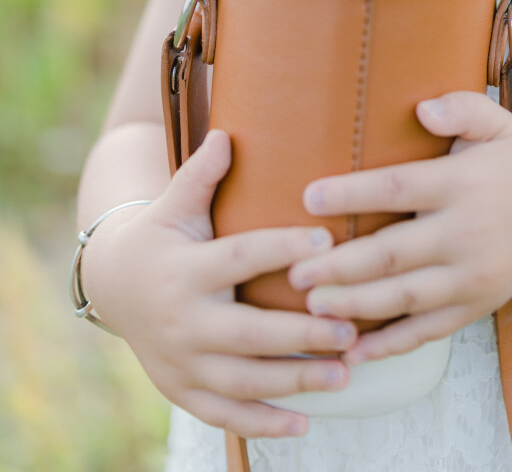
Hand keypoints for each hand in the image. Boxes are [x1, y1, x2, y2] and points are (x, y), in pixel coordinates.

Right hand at [81, 130, 359, 437]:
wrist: (114, 283)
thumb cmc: (162, 233)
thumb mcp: (174, 202)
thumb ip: (201, 174)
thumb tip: (227, 134)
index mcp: (185, 270)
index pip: (238, 257)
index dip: (280, 248)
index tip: (324, 240)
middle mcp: (182, 321)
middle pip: (246, 333)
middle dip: (300, 335)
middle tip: (350, 329)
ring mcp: (182, 363)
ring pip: (242, 381)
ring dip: (294, 382)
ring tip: (344, 374)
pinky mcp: (184, 390)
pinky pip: (225, 415)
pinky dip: (264, 423)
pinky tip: (305, 423)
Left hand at [289, 92, 511, 365]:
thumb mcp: (498, 123)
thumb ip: (462, 107)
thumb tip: (422, 110)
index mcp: (464, 183)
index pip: (400, 188)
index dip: (353, 193)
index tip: (308, 197)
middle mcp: (467, 233)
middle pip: (394, 252)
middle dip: (341, 265)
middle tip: (294, 269)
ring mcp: (471, 277)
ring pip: (405, 297)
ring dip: (355, 305)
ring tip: (311, 308)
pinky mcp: (474, 308)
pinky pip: (426, 331)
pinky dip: (388, 345)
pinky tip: (351, 352)